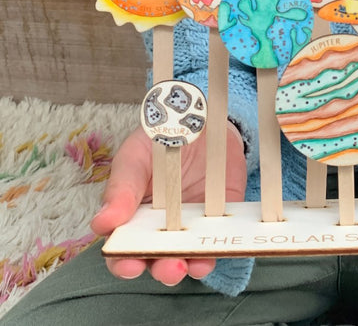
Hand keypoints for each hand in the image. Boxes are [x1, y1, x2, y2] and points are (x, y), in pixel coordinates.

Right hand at [91, 122, 246, 284]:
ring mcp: (192, 226)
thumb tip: (103, 224)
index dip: (123, 263)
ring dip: (192, 265)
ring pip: (191, 256)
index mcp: (133, 218)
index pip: (123, 251)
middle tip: (169, 267)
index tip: (129, 264)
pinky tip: (219, 247)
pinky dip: (221, 245)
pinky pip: (221, 237)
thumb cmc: (158, 141)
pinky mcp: (221, 217)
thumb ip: (122, 187)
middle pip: (158, 261)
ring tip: (194, 264)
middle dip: (162, 269)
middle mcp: (161, 230)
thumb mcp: (135, 156)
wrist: (200, 120)